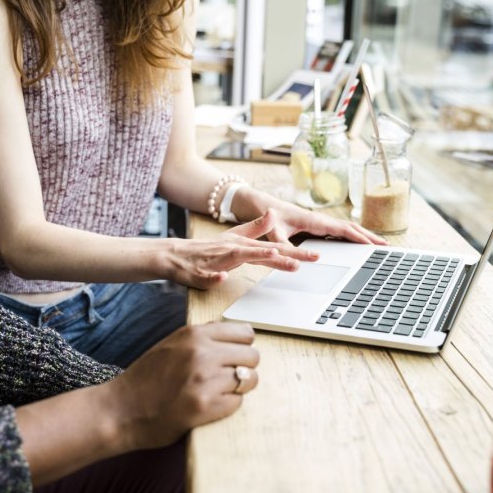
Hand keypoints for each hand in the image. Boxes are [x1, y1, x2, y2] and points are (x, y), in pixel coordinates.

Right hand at [107, 322, 259, 449]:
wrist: (120, 410)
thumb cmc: (146, 379)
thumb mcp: (171, 345)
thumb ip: (201, 338)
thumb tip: (234, 335)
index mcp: (194, 334)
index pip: (245, 332)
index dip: (242, 346)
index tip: (235, 356)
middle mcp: (202, 353)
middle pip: (252, 356)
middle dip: (245, 368)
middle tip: (228, 378)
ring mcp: (204, 380)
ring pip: (250, 379)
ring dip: (240, 388)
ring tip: (221, 393)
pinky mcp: (205, 407)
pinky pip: (238, 402)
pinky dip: (229, 405)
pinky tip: (211, 406)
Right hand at [165, 210, 318, 288]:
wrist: (176, 255)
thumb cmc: (207, 249)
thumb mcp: (234, 237)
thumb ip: (255, 228)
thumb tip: (273, 214)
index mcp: (243, 245)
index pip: (273, 249)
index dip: (295, 252)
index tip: (316, 256)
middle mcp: (233, 249)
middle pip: (263, 252)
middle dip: (286, 256)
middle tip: (308, 260)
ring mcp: (218, 260)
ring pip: (237, 257)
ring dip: (254, 256)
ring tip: (272, 255)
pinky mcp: (201, 272)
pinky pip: (208, 276)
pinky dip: (214, 277)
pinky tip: (222, 278)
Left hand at [231, 187, 387, 245]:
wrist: (265, 206)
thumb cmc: (270, 218)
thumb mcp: (274, 232)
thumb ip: (282, 243)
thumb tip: (291, 255)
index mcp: (315, 221)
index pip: (342, 229)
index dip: (358, 237)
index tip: (372, 245)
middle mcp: (321, 220)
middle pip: (351, 228)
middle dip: (369, 237)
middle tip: (386, 248)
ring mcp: (322, 223)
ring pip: (348, 228)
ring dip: (365, 236)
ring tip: (381, 246)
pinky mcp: (320, 226)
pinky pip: (342, 231)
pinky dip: (355, 236)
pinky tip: (362, 244)